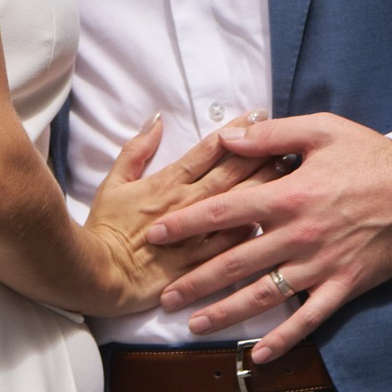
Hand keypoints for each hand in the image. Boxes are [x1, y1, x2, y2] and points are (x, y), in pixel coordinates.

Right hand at [81, 119, 275, 320]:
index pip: (209, 150)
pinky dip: (257, 226)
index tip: (257, 115)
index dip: (236, 131)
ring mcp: (198, 233)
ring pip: (240, 205)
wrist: (100, 276)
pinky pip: (236, 242)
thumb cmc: (104, 228)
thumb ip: (135, 150)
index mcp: (168, 182)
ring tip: (291, 169)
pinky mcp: (202, 261)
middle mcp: (189, 203)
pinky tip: (279, 216)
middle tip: (288, 137)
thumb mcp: (112, 183)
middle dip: (262, 152)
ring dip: (267, 185)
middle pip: (233, 173)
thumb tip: (156, 119)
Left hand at [146, 111, 391, 361]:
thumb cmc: (369, 155)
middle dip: (194, 281)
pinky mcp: (344, 286)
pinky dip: (284, 339)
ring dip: (226, 312)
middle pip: (235, 262)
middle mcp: (300, 235)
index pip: (225, 212)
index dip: (186, 224)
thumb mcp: (321, 130)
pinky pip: (309, 319)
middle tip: (162, 297)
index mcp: (290, 195)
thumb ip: (271, 135)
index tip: (155, 235)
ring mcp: (321, 265)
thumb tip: (225, 138)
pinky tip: (258, 355)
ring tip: (193, 325)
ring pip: (264, 295)